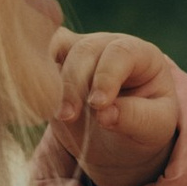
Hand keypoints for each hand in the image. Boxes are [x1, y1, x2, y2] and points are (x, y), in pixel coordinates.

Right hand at [49, 30, 183, 185]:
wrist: (120, 140)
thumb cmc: (143, 129)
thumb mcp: (153, 128)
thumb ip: (135, 118)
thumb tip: (105, 114)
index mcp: (142, 54)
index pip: (120, 53)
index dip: (106, 76)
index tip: (98, 106)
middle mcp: (109, 45)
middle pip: (85, 49)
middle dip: (74, 83)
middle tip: (69, 117)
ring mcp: (81, 49)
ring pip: (58, 48)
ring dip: (52, 80)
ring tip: (54, 113)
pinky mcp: (57, 62)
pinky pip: (40, 56)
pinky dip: (34, 73)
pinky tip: (36, 99)